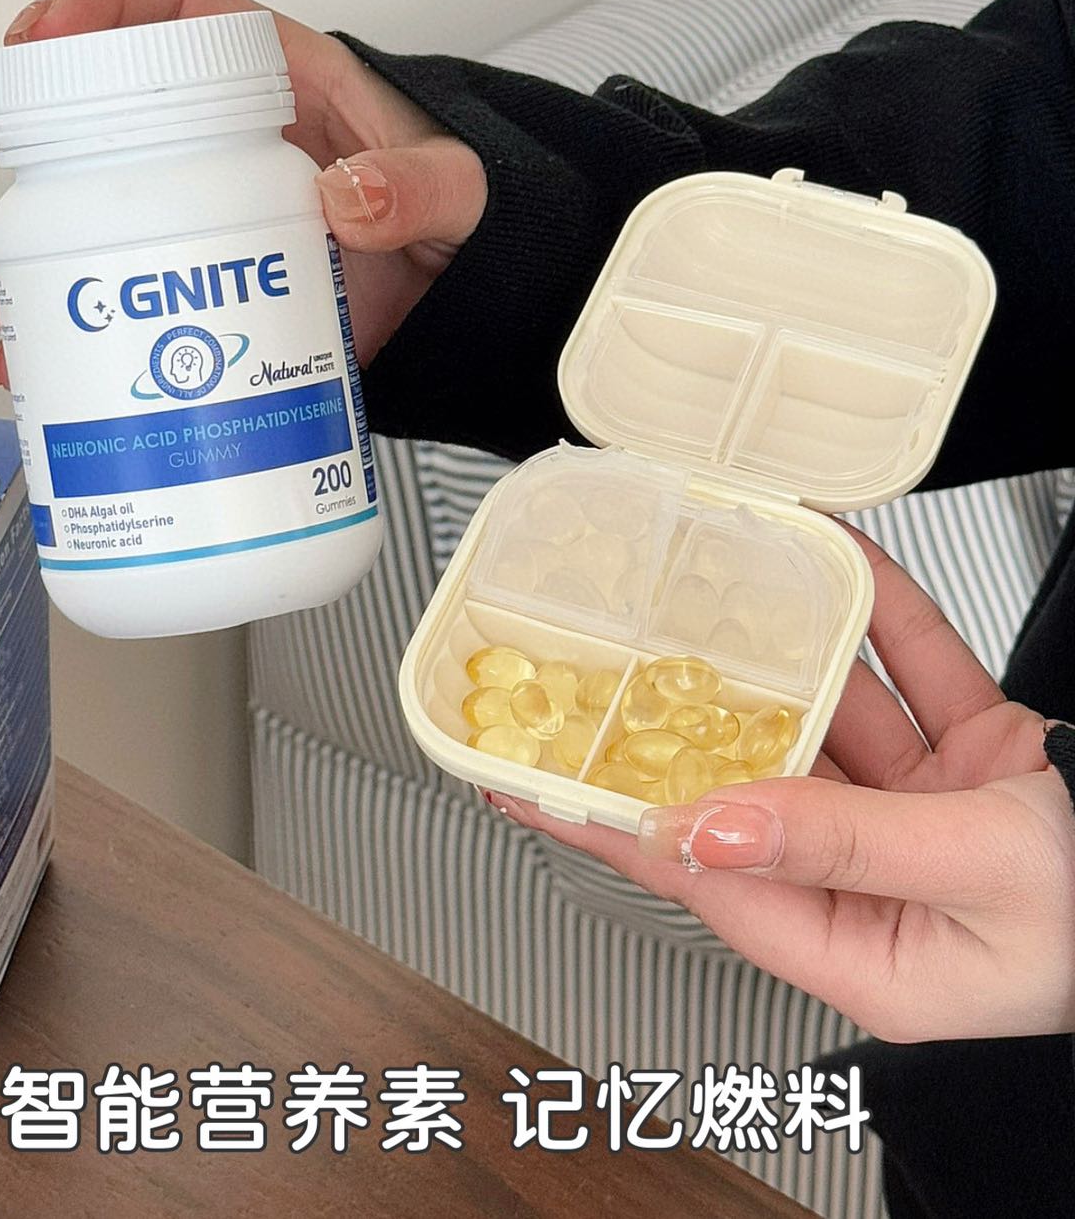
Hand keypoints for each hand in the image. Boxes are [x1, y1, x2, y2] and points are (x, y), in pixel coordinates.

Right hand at [0, 0, 485, 386]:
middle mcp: (228, 138)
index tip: (51, 32)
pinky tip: (37, 360)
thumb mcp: (461, 186)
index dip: (106, 5)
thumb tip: (345, 194)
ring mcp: (213, 211)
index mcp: (283, 79)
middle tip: (6, 177)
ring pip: (101, 209)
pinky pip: (128, 285)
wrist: (479, 291)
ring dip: (37, 253)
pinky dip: (78, 320)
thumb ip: (421, 184)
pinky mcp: (212, 279)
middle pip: (111, 114)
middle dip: (38, 142)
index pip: (178, 8)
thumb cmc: (468, 209)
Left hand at [487, 527, 1074, 1043]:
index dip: (612, 823)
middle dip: (684, 721)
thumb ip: (838, 844)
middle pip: (750, 785)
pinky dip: (874, 608)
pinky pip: (907, 667)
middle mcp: (879, 875)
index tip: (528, 783)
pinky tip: (830, 558)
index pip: (704, 874)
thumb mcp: (978, 881)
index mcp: (864, 948)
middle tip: (601, 663)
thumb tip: (701, 827)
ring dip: (779, 647)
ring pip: (827, 712)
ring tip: (705, 587)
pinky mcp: (973, 752)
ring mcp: (924, 810)